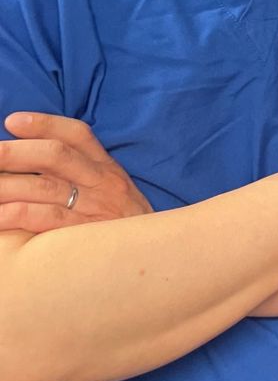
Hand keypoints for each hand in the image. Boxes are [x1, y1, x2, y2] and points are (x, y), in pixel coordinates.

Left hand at [0, 112, 153, 233]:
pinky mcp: (85, 235)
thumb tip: (37, 165)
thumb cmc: (126, 228)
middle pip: (55, 156)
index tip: (12, 121)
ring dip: (7, 184)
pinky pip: (45, 219)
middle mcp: (102, 183)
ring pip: (44, 186)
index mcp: (108, 169)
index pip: (77, 135)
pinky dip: (16, 214)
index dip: (45, 124)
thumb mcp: (114, 194)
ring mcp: (94, 208)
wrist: (158, 258)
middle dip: (15, 152)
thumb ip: (85, 177)